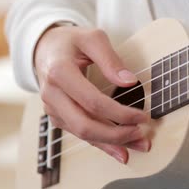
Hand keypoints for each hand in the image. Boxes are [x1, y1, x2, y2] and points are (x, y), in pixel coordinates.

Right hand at [35, 25, 150, 163]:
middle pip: (84, 125)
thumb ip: (111, 59)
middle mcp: (52, 94)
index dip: (119, 113)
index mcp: (59, 72)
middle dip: (116, 135)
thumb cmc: (71, 42)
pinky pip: (81, 134)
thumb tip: (129, 82)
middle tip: (142, 135)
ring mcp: (53, 108)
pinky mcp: (58, 117)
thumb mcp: (92, 38)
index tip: (143, 116)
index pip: (92, 101)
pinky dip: (102, 144)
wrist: (45, 48)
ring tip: (139, 146)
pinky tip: (120, 150)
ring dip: (112, 144)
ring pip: (83, 134)